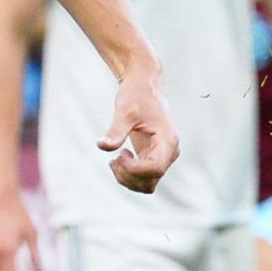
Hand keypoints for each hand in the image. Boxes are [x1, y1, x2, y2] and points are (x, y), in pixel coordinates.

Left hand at [103, 69, 178, 193]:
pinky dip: (128, 175)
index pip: (155, 169)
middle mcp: (169, 152)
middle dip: (127, 175)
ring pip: (147, 185)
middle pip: (150, 181)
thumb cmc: (136, 95)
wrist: (144, 86)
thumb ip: (116, 130)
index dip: (134, 169)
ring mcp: (162, 156)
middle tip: (113, 158)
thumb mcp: (124, 111)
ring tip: (114, 160)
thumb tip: (102, 146)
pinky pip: (143, 179)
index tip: (118, 155)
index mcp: (167, 141)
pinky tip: (118, 158)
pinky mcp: (153, 157)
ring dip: (127, 179)